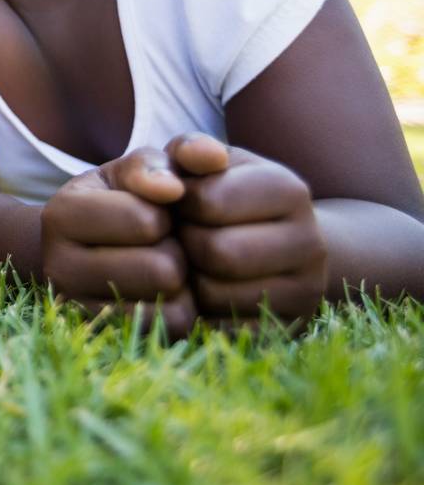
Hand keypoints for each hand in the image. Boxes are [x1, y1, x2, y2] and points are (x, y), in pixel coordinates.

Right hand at [41, 146, 195, 334]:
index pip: (145, 221)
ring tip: (166, 266)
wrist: (91, 243)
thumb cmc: (129, 196)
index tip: (156, 210)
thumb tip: (197, 170)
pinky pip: (168, 331)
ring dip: (183, 285)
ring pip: (167, 306)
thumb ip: (179, 153)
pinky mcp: (104, 336)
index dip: (167, 214)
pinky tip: (166, 293)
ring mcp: (78, 308)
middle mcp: (58, 265)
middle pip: (161, 270)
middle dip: (177, 253)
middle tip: (164, 243)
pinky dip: (180, 311)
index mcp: (61, 213)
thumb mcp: (145, 167)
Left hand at [169, 134, 326, 323]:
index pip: (209, 201)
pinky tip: (203, 292)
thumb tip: (173, 183)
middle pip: (217, 253)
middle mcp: (312, 242)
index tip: (182, 202)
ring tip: (193, 263)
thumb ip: (186, 152)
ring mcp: (307, 292)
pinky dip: (202, 315)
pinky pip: (224, 332)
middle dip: (186, 243)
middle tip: (184, 237)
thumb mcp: (206, 161)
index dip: (180, 203)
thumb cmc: (220, 190)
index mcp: (289, 189)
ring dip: (190, 281)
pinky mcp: (289, 331)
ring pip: (217, 297)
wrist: (272, 240)